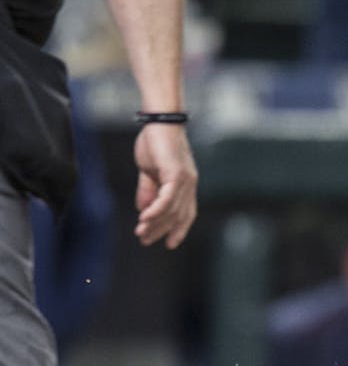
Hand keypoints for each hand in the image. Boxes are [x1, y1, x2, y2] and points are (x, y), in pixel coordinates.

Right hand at [133, 121, 197, 247]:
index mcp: (185, 185)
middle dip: (161, 230)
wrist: (159, 122)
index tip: (169, 243)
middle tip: (145, 240)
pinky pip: (167, 198)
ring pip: (172, 209)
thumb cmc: (155, 143)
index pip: (186, 213)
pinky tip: (144, 218)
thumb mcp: (149, 171)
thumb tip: (143, 209)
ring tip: (141, 233)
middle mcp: (189, 185)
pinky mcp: (176, 173)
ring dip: (155, 223)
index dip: (179, 229)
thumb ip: (148, 190)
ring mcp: (185, 179)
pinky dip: (157, 210)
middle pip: (178, 215)